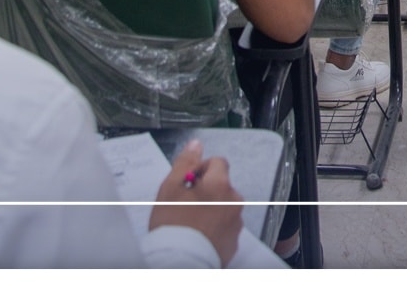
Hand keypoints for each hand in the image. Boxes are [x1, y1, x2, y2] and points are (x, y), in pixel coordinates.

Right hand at [149, 140, 242, 265]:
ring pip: (224, 207)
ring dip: (212, 209)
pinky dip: (215, 228)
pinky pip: (226, 227)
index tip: (187, 183)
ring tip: (191, 224)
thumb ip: (185, 163)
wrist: (180, 263)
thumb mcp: (170, 189)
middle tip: (185, 205)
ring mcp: (236, 223)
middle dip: (206, 191)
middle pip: (222, 186)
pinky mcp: (234, 242)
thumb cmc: (173, 226)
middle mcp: (234, 201)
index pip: (218, 162)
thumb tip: (196, 144)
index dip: (200, 170)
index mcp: (220, 184)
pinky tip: (199, 236)